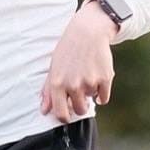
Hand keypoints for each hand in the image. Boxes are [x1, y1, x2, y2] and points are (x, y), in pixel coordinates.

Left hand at [40, 0, 116, 121]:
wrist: (87, 32)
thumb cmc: (68, 50)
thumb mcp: (53, 68)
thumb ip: (48, 91)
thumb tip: (44, 111)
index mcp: (57, 84)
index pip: (61, 114)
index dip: (65, 118)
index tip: (68, 115)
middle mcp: (73, 85)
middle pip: (79, 110)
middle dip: (80, 106)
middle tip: (80, 93)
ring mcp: (89, 82)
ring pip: (92, 99)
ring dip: (90, 91)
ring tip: (87, 73)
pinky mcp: (105, 78)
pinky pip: (104, 97)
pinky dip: (102, 93)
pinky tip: (98, 80)